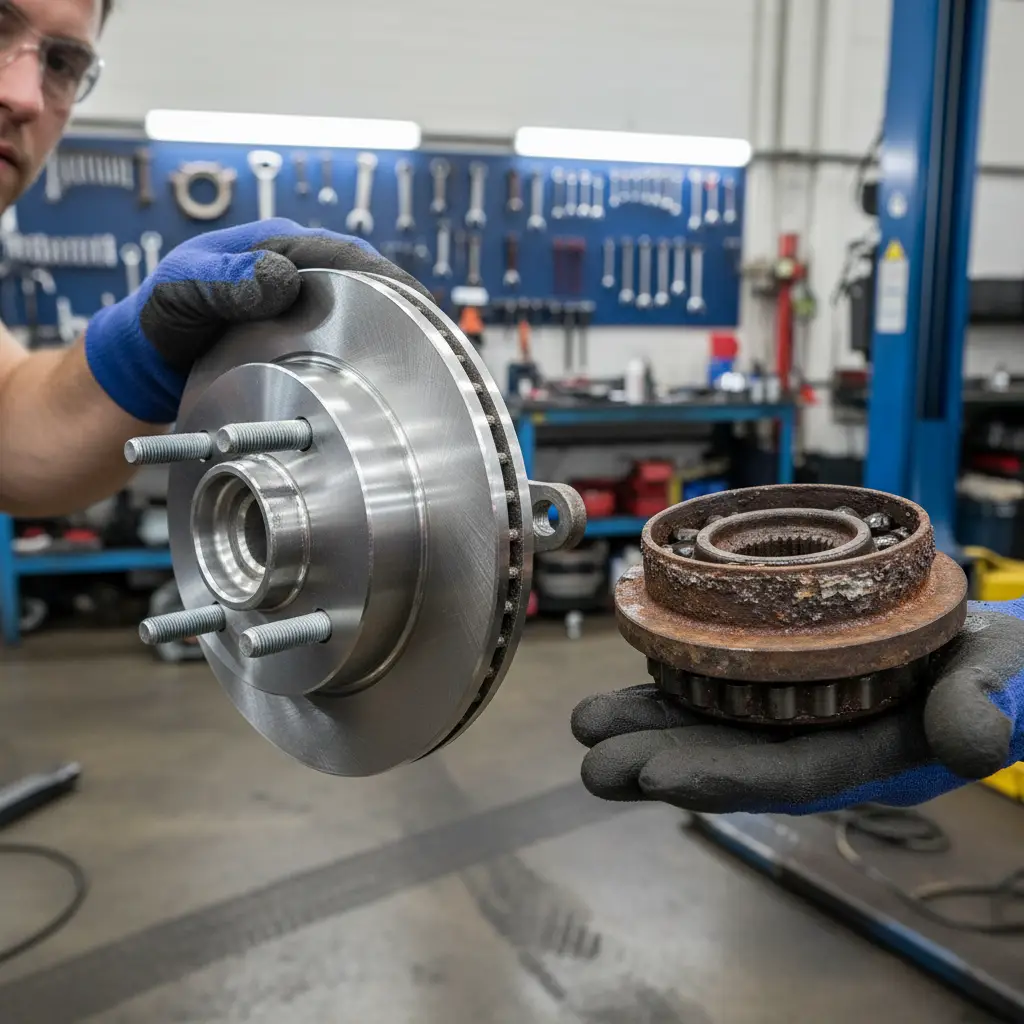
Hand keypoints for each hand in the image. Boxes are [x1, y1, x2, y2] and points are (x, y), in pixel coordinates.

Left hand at [85, 219, 428, 422]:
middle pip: (363, 277)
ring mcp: (300, 301)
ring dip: (391, 321)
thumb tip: (282, 277)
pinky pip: (345, 329)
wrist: (149, 358)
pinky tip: (386, 362)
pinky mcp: (301, 331)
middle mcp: (293, 269)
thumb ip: (226, 281)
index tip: (414, 300)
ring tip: (425, 348)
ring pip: (360, 303)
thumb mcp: (183, 292)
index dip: (384, 276)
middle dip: (400, 300)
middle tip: (435, 331)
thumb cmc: (163, 317)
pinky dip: (369, 342)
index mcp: (273, 247)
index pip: (342, 254)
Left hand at [571, 600, 1023, 814]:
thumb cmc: (1004, 666)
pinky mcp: (793, 694)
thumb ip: (985, 710)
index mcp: (877, 758)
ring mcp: (807, 723)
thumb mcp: (1004, 680)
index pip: (790, 776)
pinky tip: (633, 694)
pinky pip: (727, 700)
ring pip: (720, 731)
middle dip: (661, 764)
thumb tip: (970, 746)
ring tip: (589, 728)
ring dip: (653, 730)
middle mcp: (829, 750)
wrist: (996, 651)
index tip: (654, 776)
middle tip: (591, 763)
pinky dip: (678, 696)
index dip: (722, 777)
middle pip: (735, 763)